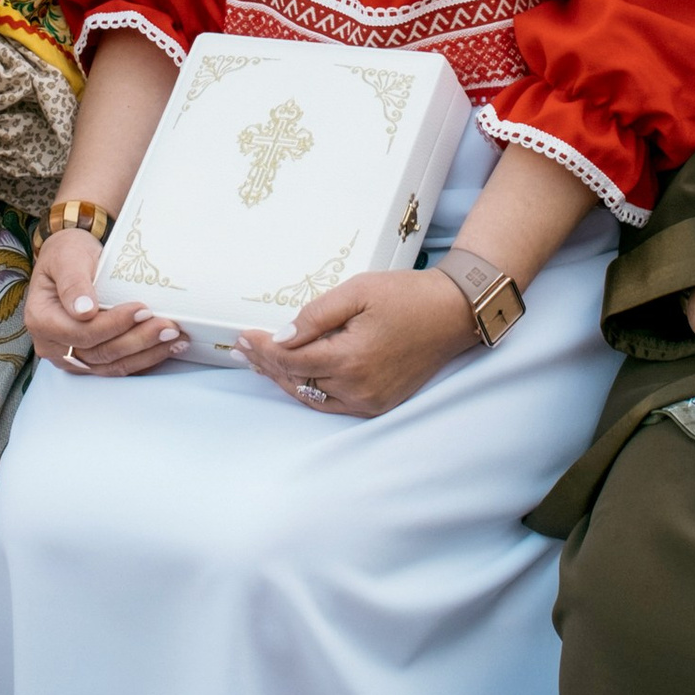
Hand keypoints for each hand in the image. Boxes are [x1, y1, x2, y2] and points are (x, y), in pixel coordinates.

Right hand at [25, 222, 181, 378]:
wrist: (71, 261)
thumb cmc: (67, 254)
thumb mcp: (67, 257)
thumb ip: (73, 282)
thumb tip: (84, 311)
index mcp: (41, 320)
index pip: (81, 332)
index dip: (114, 325)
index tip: (142, 309)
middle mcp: (53, 345)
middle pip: (99, 353)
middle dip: (138, 341)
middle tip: (169, 327)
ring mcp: (71, 357)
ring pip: (111, 366)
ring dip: (146, 354)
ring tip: (176, 340)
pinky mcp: (90, 361)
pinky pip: (118, 367)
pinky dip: (144, 360)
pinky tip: (168, 349)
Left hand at [239, 265, 482, 417]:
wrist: (453, 313)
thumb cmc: (408, 296)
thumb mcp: (357, 291)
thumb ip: (314, 317)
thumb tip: (280, 338)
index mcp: (351, 360)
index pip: (290, 360)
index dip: (262, 348)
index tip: (242, 336)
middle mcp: (358, 389)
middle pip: (296, 381)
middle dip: (266, 364)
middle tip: (240, 350)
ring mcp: (369, 401)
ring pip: (311, 396)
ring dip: (283, 379)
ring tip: (258, 362)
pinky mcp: (377, 403)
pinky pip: (332, 402)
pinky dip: (309, 388)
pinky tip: (292, 375)